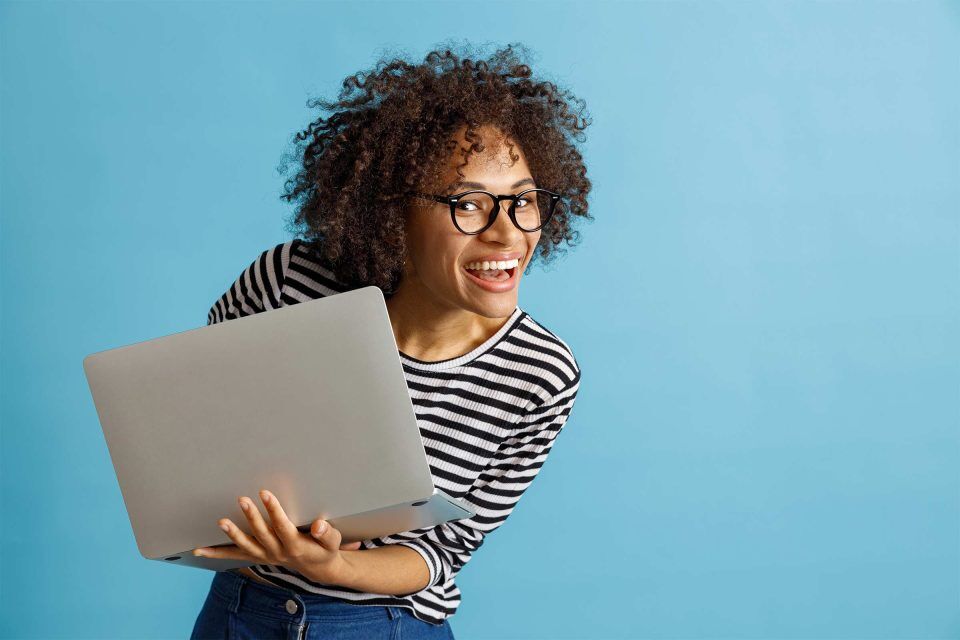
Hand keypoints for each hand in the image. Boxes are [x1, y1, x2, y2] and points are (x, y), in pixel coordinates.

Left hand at [192, 489, 358, 583]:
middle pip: (261, 534)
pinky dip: (216, 553)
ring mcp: (264, 556)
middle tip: (242, 499)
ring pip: (245, 546)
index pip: (282, 525)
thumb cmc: (324, 549)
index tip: (265, 492)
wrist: (317, 568)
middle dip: (251, 517)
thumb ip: (327, 534)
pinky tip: (198, 550)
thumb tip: (320, 525)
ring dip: (232, 534)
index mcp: (295, 545)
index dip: (273, 509)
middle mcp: (276, 552)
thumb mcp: (332, 542)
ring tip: (221, 522)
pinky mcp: (256, 556)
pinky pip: (234, 556)